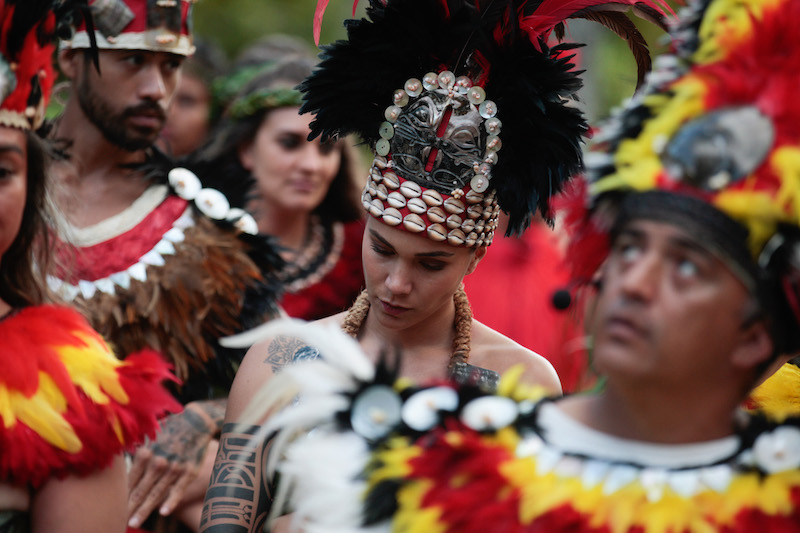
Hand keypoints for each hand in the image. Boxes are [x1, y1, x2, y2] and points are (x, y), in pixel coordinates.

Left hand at [127, 403, 217, 528]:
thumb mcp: (149, 435)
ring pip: (155, 494)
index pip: (128, 481)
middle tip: (118, 520)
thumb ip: (136, 450)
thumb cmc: (170, 427)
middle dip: (127, 508)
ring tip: (133, 523)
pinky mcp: (189, 472)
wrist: (197, 421)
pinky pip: (178, 491)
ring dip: (143, 510)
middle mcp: (158, 462)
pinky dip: (171, 502)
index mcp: (145, 453)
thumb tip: (119, 461)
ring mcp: (174, 468)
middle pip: (139, 491)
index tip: (112, 506)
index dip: (120, 495)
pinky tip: (163, 512)